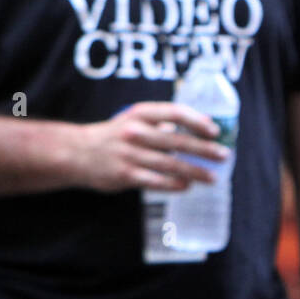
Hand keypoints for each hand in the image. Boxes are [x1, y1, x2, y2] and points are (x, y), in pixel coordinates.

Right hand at [75, 102, 226, 192]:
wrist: (76, 153)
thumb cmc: (114, 135)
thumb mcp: (135, 120)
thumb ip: (163, 122)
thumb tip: (200, 124)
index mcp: (140, 114)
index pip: (174, 112)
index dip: (197, 121)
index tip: (215, 131)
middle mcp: (135, 132)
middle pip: (177, 140)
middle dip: (204, 149)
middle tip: (224, 156)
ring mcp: (129, 154)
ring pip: (170, 164)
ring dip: (194, 171)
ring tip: (212, 177)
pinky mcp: (124, 175)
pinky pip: (155, 181)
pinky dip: (174, 184)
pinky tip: (187, 186)